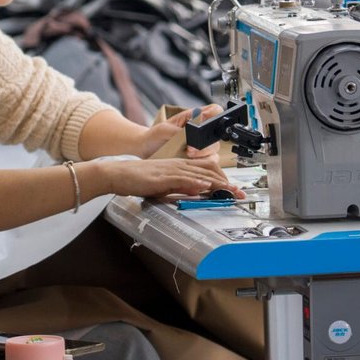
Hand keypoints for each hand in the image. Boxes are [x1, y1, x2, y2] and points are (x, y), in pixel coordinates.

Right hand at [101, 158, 245, 200]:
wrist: (119, 174)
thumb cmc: (138, 180)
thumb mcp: (164, 185)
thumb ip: (180, 187)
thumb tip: (197, 192)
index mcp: (179, 166)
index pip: (207, 171)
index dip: (223, 180)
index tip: (234, 190)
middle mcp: (179, 165)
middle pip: (208, 172)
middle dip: (227, 183)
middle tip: (241, 194)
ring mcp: (171, 170)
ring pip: (199, 175)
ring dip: (217, 184)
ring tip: (231, 192)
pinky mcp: (162, 177)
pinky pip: (182, 179)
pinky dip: (196, 183)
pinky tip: (205, 187)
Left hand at [134, 105, 222, 160]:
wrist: (146, 151)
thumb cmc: (154, 136)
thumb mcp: (164, 129)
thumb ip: (179, 129)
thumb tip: (192, 131)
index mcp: (195, 117)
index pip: (214, 111)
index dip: (215, 115)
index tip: (205, 123)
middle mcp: (201, 131)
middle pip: (216, 134)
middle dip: (205, 143)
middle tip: (190, 148)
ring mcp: (202, 146)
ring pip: (214, 151)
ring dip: (203, 155)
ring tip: (188, 156)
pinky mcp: (200, 160)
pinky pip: (209, 163)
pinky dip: (201, 165)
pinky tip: (190, 164)